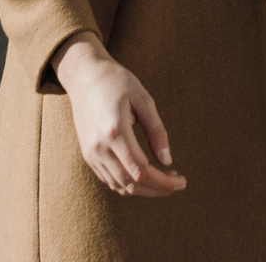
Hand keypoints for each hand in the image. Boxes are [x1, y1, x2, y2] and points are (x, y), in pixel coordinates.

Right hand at [53, 32, 186, 196]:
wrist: (84, 76)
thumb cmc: (117, 82)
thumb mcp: (143, 100)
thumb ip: (156, 131)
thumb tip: (167, 161)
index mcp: (115, 131)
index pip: (141, 170)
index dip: (163, 181)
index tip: (181, 181)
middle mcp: (99, 147)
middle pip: (131, 184)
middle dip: (157, 189)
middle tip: (178, 183)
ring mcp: (90, 153)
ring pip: (120, 186)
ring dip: (144, 189)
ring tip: (165, 179)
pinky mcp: (88, 155)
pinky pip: (109, 179)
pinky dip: (129, 184)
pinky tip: (146, 175)